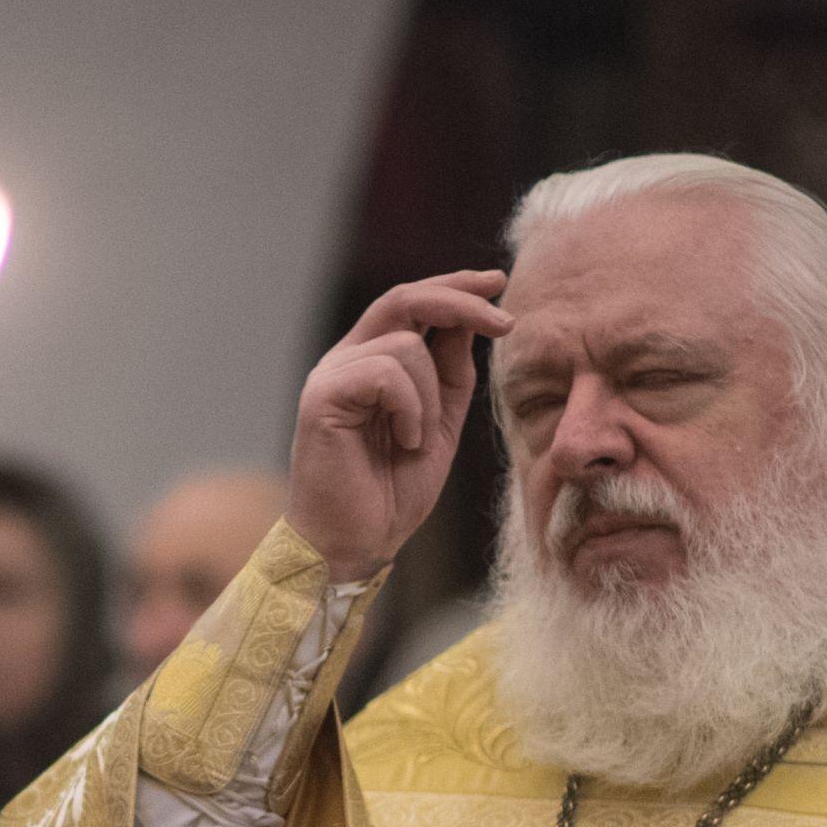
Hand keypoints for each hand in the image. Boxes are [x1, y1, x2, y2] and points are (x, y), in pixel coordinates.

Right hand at [286, 271, 513, 582]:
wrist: (355, 544)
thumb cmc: (391, 492)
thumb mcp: (439, 424)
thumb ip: (450, 373)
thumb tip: (467, 320)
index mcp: (371, 362)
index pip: (412, 304)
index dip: (456, 287)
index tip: (498, 282)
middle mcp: (346, 359)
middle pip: (404, 299)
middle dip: (461, 303)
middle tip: (505, 323)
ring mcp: (330, 376)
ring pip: (404, 347)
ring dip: (430, 396)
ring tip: (416, 441)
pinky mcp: (321, 397)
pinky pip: (386, 374)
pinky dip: (410, 409)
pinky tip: (403, 442)